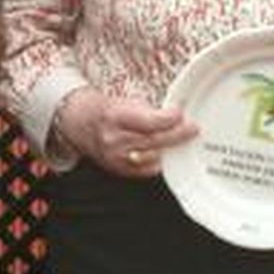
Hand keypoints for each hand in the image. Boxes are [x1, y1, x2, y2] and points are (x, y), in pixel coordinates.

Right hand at [55, 87, 197, 177]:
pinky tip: (164, 153)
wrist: (81, 124)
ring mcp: (116, 158)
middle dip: (177, 134)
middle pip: (154, 140)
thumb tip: (174, 116)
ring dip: (170, 148)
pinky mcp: (120, 171)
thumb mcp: (124, 102)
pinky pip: (147, 170)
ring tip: (181, 140)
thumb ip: (148, 111)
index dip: (168, 119)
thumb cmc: (106, 111)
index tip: (180, 114)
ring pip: (153, 157)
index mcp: (114, 117)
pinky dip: (159, 161)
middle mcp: (114, 140)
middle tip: (192, 129)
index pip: (148, 122)